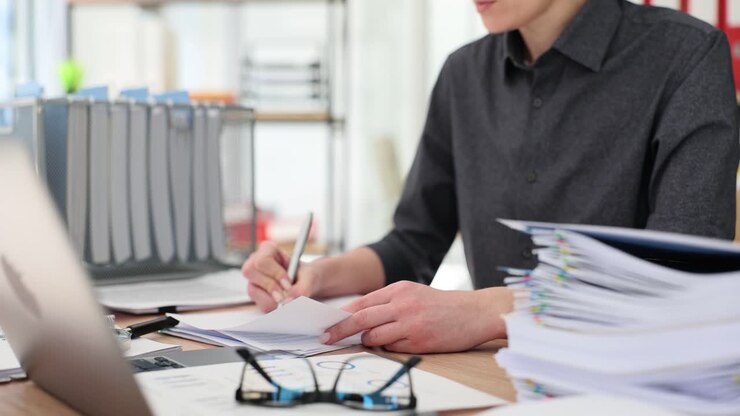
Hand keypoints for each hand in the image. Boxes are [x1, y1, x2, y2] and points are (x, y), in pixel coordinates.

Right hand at [241, 241, 321, 312]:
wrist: (307, 285)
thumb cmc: (306, 275)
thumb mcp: (310, 277)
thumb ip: (302, 287)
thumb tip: (288, 300)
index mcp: (268, 250)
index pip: (262, 260)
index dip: (275, 273)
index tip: (288, 283)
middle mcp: (256, 262)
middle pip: (250, 271)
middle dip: (270, 286)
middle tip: (284, 295)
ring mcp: (253, 279)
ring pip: (252, 290)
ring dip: (271, 299)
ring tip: (286, 299)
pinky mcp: (255, 294)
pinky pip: (259, 304)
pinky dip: (272, 306)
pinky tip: (282, 303)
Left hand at [321, 281, 511, 352]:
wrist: (474, 312)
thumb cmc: (441, 304)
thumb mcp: (413, 293)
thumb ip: (388, 302)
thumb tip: (359, 317)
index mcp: (399, 289)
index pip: (361, 302)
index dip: (342, 314)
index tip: (327, 323)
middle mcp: (402, 304)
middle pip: (361, 318)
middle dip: (341, 330)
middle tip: (326, 337)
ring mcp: (411, 323)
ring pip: (374, 336)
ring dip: (367, 341)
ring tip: (370, 340)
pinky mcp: (419, 341)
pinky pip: (392, 348)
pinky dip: (388, 347)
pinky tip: (397, 342)